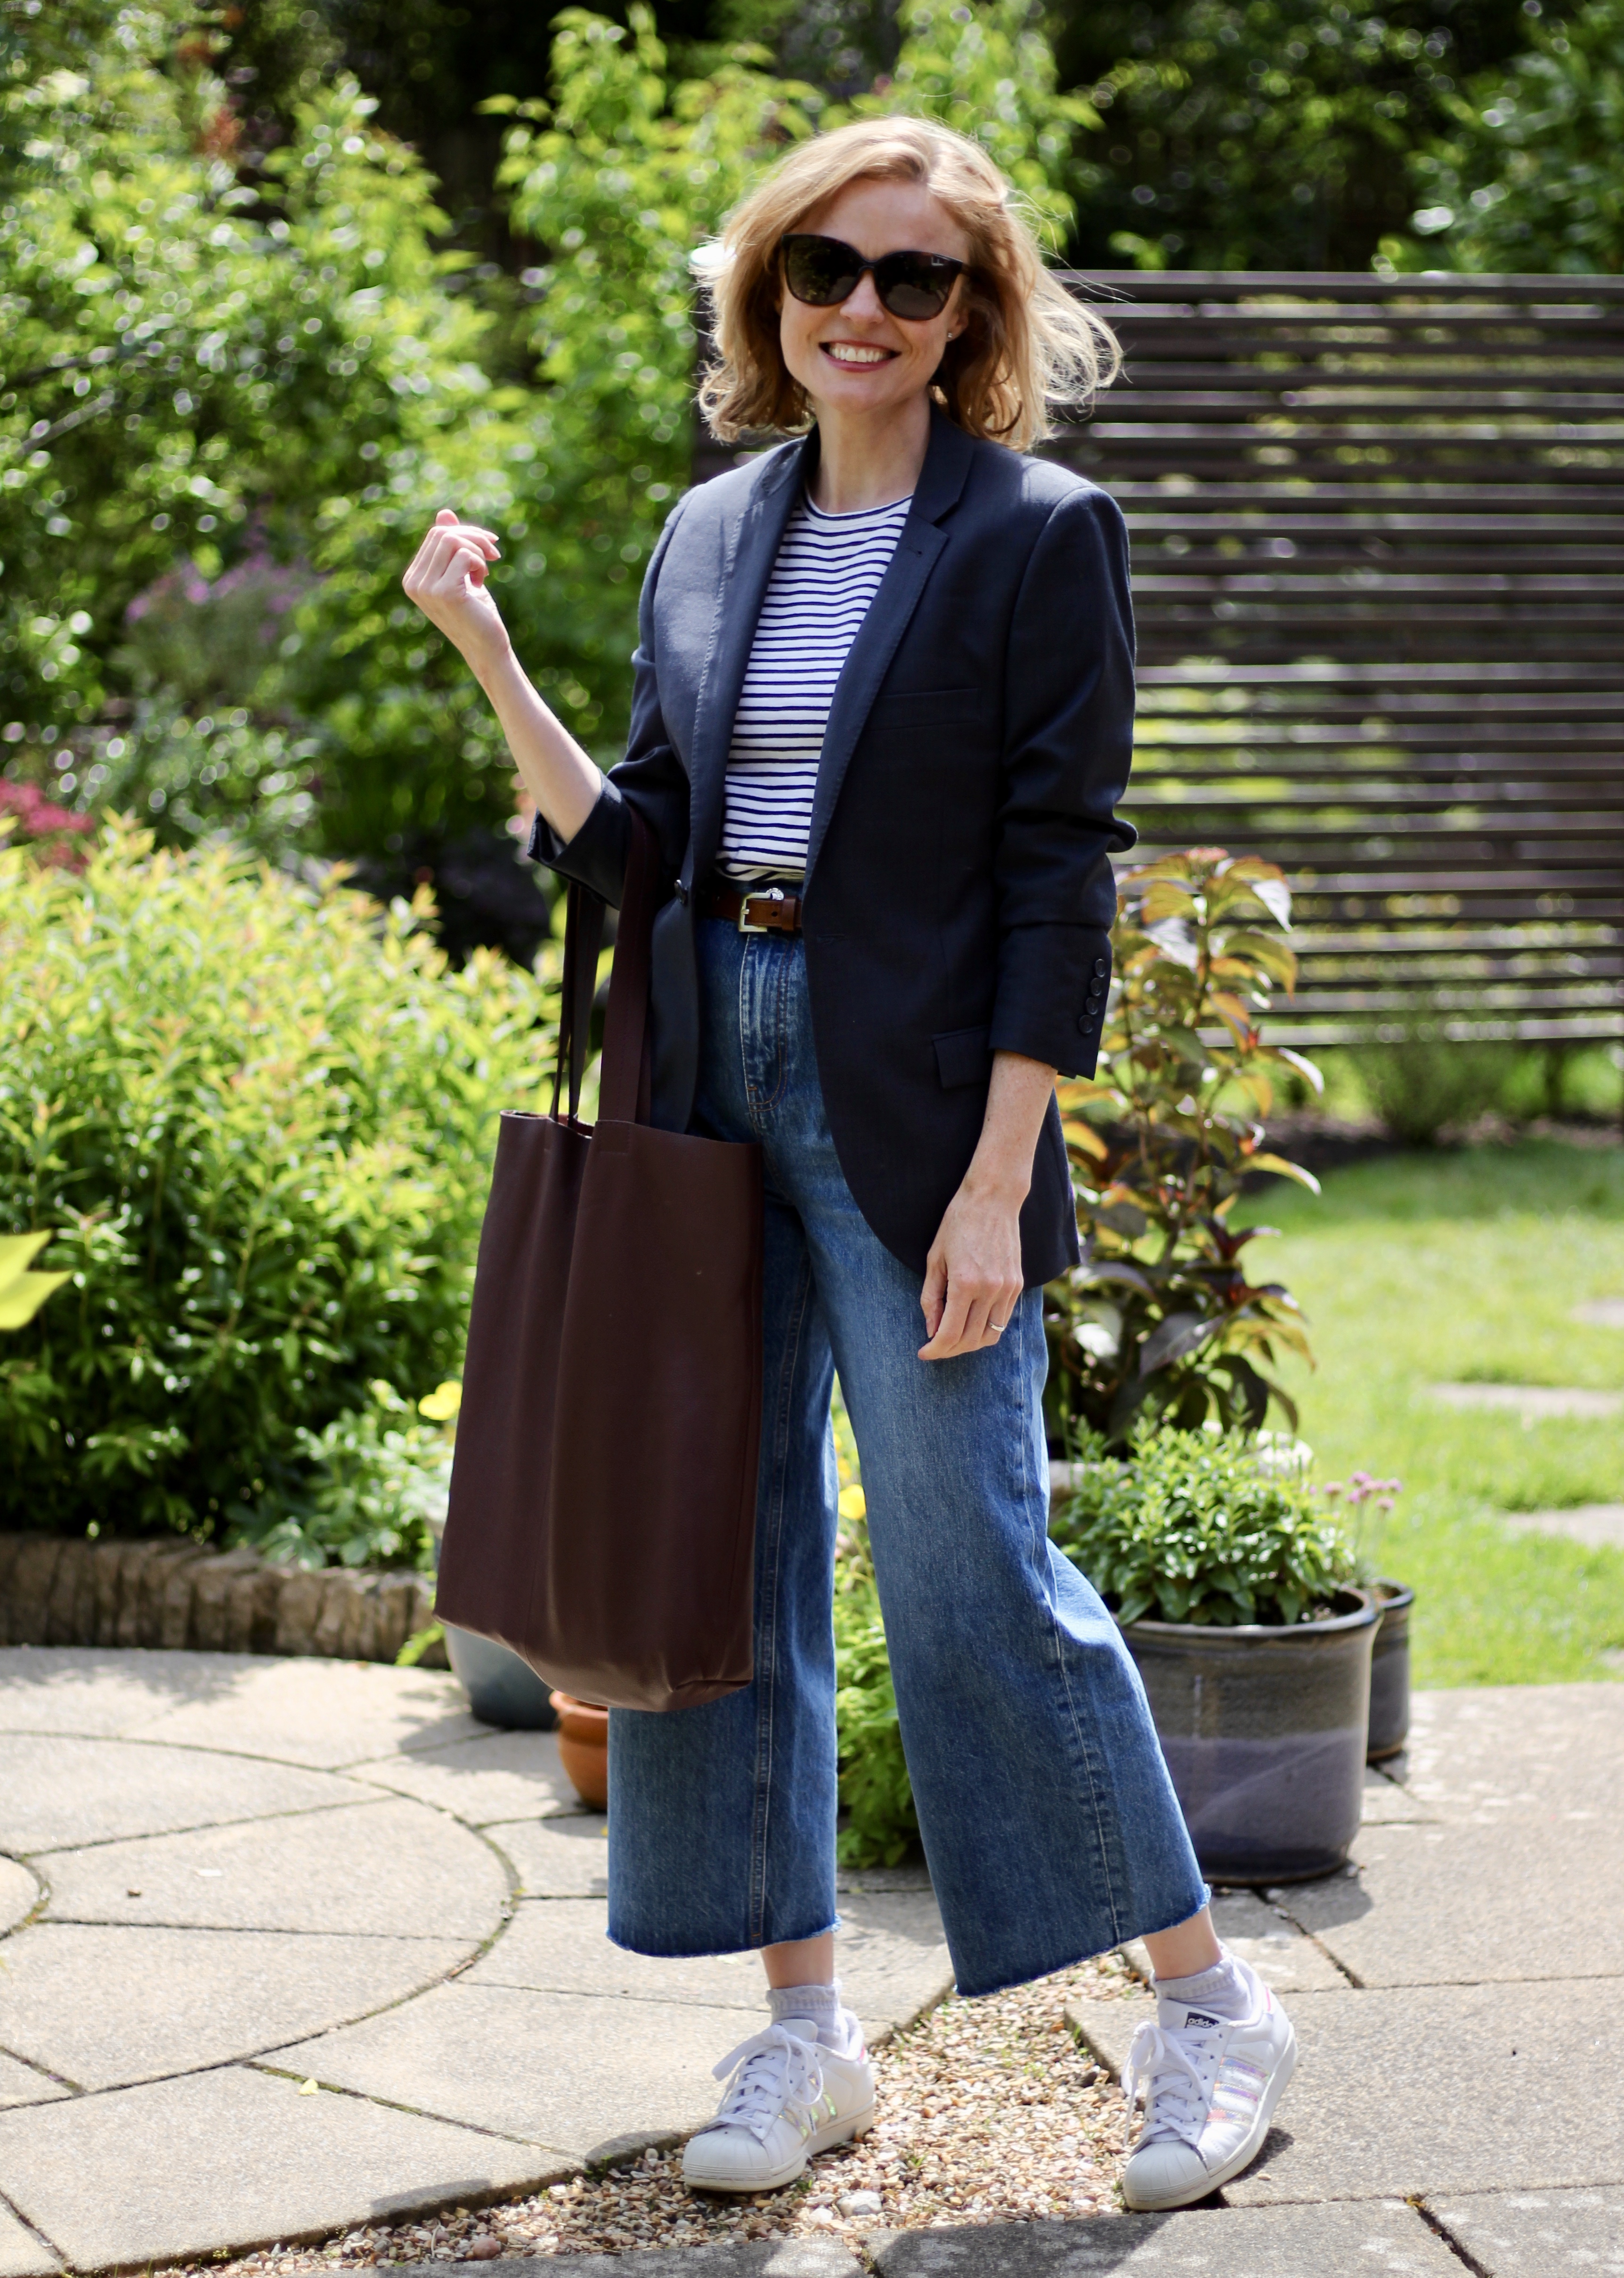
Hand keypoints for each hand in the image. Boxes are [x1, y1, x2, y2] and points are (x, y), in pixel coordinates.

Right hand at [402, 507, 510, 678]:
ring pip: (452, 540)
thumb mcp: (463, 573)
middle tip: (493, 554)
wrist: (486, 647)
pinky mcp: (443, 593)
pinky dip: (480, 563)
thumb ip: (451, 545)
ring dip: (477, 551)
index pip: (436, 535)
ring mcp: (426, 588)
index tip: (487, 549)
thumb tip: (444, 513)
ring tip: (484, 572)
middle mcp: (414, 582)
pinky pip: (464, 555)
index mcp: (413, 577)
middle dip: (474, 538)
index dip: (465, 534)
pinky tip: (481, 582)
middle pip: (442, 533)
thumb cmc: (476, 612)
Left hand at [918, 1173, 1025, 1360]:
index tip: (923, 1353)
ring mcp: (1007, 1288)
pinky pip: (1002, 1320)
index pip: (949, 1334)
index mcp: (964, 1283)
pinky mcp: (1018, 1285)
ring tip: (952, 1339)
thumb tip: (931, 1329)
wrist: (992, 1199)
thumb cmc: (957, 1224)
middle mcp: (990, 1289)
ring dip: (969, 1344)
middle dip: (949, 1350)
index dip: (934, 1350)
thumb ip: (931, 1297)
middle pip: (970, 1339)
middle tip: (934, 1348)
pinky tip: (971, 1323)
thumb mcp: (934, 1259)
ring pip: (990, 1335)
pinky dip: (986, 1329)